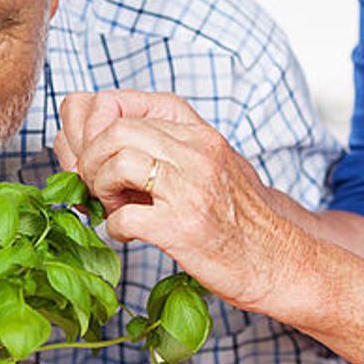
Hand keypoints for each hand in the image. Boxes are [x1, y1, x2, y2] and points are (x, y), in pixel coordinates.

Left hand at [55, 90, 316, 313]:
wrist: (280, 260)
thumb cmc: (237, 217)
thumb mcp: (205, 164)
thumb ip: (158, 146)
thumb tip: (83, 140)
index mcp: (197, 132)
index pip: (122, 102)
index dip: (93, 127)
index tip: (92, 154)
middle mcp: (196, 151)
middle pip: (114, 129)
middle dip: (91, 159)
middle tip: (98, 186)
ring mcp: (191, 187)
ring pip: (117, 161)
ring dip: (100, 187)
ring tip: (115, 207)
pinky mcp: (183, 227)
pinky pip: (125, 217)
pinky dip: (116, 227)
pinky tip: (129, 233)